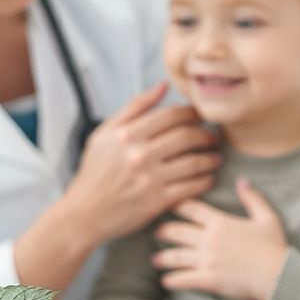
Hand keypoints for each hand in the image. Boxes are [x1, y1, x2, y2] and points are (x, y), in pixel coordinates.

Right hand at [65, 82, 219, 244]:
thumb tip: (163, 86)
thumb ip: (134, 108)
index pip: (171, 116)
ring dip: (211, 158)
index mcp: (127, 135)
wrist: (84, 213)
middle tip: (212, 137)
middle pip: (187, 136)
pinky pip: (191, 187)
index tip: (199, 117)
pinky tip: (208, 178)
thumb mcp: (104, 134)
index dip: (192, 114)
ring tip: (215, 158)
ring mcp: (150, 179)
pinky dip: (205, 181)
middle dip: (206, 134)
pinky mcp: (157, 202)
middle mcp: (139, 155)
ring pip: (194, 162)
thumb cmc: (94, 172)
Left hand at [151, 178, 287, 299]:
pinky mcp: (209, 279)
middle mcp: (209, 239)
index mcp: (220, 222)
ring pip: (176, 256)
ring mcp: (207, 260)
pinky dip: (173, 280)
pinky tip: (165, 281)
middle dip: (164, 231)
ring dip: (163, 258)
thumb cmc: (274, 247)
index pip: (191, 209)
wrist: (278, 275)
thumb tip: (242, 180)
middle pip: (177, 231)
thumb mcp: (266, 217)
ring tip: (155, 260)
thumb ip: (252, 198)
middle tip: (157, 233)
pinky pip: (184, 279)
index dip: (177, 205)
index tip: (167, 205)